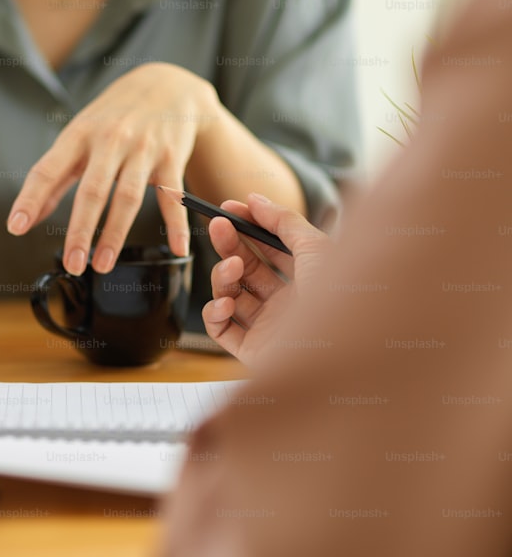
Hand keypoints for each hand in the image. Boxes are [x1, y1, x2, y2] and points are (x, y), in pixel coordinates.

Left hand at [6, 63, 218, 274]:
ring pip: (128, 197)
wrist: (168, 85)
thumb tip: (24, 218)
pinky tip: (176, 250)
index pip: (48, 169)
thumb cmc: (113, 117)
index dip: (30, 199)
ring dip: (115, 234)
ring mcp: (143, 149)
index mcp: (78, 135)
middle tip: (72, 264)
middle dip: (80, 230)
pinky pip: (173, 197)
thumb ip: (53, 177)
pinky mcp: (171, 158)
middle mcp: (110, 139)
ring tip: (102, 265)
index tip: (16, 227)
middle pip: (93, 190)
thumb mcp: (78, 137)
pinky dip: (177, 225)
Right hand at [203, 193, 328, 366]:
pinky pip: (222, 330)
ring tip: (231, 267)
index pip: (273, 249)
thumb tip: (256, 199)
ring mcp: (270, 328)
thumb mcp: (317, 249)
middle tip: (216, 225)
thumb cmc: (339, 302)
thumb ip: (285, 221)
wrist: (341, 356)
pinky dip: (215, 313)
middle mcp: (289, 304)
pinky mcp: (252, 351)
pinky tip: (224, 303)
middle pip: (249, 269)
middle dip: (230, 245)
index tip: (230, 208)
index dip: (251, 227)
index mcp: (310, 280)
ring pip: (231, 296)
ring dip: (223, 277)